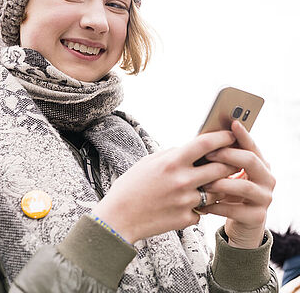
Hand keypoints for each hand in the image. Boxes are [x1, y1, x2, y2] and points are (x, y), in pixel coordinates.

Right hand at [93, 130, 237, 243]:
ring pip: (218, 191)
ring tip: (210, 182)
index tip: (230, 135)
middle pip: (222, 168)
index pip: (206, 144)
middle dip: (231, 162)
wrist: (119, 217)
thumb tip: (191, 148)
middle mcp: (182, 181)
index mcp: (171, 162)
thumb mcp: (149, 162)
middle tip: (233, 160)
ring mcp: (186, 201)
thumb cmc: (131, 186)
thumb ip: (172, 154)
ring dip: (218, 186)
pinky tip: (186, 203)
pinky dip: (198, 206)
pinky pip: (202, 210)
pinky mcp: (186, 218)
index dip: (223, 137)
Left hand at [201, 121, 275, 248]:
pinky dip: (216, 206)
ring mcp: (264, 198)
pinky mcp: (257, 217)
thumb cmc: (229, 191)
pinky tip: (203, 204)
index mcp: (260, 164)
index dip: (243, 134)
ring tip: (204, 183)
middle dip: (228, 155)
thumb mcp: (227, 173)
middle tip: (208, 154)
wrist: (242, 221)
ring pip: (244, 186)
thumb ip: (222, 158)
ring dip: (221, 183)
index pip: (251, 145)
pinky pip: (234, 209)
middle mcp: (267, 179)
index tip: (232, 123)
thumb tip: (203, 138)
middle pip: (250, 161)